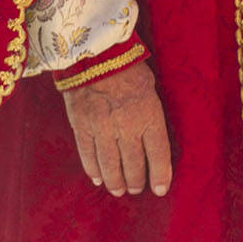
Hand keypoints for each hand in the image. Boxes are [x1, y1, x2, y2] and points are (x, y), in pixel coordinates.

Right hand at [63, 60, 172, 197]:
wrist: (94, 51)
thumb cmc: (128, 65)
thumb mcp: (149, 86)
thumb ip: (150, 112)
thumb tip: (151, 134)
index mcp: (149, 115)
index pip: (158, 154)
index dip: (160, 175)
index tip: (160, 190)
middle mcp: (127, 127)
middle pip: (134, 165)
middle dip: (137, 181)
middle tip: (137, 189)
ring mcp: (102, 129)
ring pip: (111, 166)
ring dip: (116, 182)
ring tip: (119, 190)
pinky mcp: (82, 126)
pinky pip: (88, 155)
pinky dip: (93, 170)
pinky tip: (98, 178)